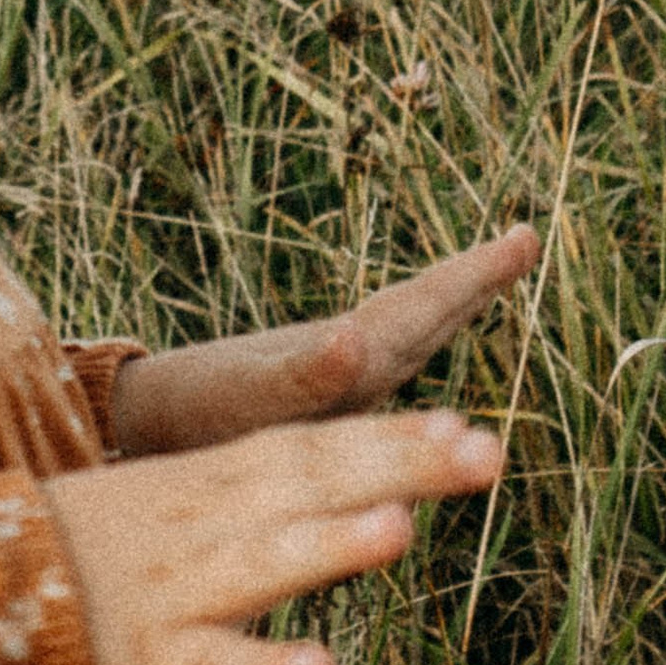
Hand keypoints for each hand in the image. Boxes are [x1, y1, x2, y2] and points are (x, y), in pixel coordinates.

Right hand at [42, 409, 503, 664]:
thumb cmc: (98, 549)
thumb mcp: (182, 502)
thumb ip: (271, 494)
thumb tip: (384, 491)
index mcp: (211, 483)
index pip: (312, 445)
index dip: (390, 436)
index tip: (470, 428)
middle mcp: (204, 524)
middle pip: (307, 486)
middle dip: (397, 468)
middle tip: (485, 455)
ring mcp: (178, 590)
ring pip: (264, 563)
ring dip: (332, 546)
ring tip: (402, 532)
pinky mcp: (151, 663)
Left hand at [109, 224, 537, 458]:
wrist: (141, 429)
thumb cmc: (189, 415)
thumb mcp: (248, 397)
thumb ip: (302, 374)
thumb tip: (357, 338)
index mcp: (347, 354)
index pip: (424, 308)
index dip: (475, 278)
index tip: (524, 234)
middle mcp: (345, 360)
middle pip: (421, 313)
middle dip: (473, 281)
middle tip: (524, 238)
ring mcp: (329, 379)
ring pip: (402, 340)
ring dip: (446, 311)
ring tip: (488, 276)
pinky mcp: (312, 408)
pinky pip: (370, 375)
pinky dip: (397, 353)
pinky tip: (397, 349)